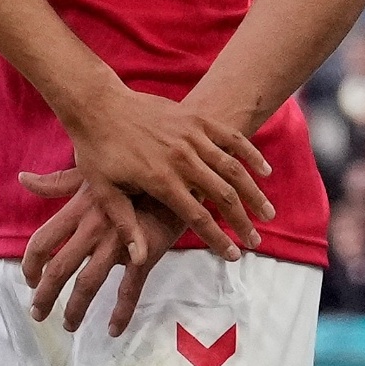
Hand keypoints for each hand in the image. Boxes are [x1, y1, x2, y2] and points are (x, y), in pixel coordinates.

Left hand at [20, 178, 185, 335]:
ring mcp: (118, 243)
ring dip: (76, 308)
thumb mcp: (92, 173)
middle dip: (45, 295)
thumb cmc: (131, 174)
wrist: (176, 176)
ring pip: (88, 283)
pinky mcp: (144, 254)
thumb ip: (57, 183)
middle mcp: (92, 228)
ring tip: (69, 325)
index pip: (41, 241)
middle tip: (38, 313)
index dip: (30, 264)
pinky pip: (130, 289)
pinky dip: (121, 312)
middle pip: (59, 268)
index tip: (29, 280)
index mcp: (77, 209)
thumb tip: (25, 179)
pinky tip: (113, 329)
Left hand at [57, 85, 271, 258]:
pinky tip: (264, 171)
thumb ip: (125, 225)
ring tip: (267, 213)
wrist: (97, 105)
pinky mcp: (195, 118)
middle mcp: (181, 158)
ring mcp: (191, 135)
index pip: (197, 217)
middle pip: (223, 195)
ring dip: (254, 192)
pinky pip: (230, 137)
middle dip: (242, 221)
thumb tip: (138, 259)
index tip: (233, 255)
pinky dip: (250, 153)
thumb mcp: (104, 192)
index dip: (218, 239)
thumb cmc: (97, 151)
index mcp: (160, 179)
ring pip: (233, 168)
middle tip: (256, 240)